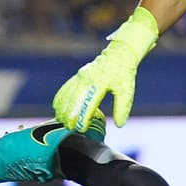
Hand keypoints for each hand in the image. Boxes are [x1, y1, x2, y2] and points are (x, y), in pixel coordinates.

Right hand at [53, 7, 158, 130]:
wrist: (118, 55)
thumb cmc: (123, 74)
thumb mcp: (127, 91)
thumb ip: (122, 108)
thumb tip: (119, 124)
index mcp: (99, 83)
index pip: (88, 105)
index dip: (83, 118)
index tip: (81, 129)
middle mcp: (86, 79)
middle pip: (73, 102)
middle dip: (69, 117)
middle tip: (69, 129)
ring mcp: (79, 77)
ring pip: (65, 96)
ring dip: (62, 110)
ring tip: (62, 122)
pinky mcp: (77, 76)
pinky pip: (64, 89)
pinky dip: (60, 100)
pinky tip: (57, 109)